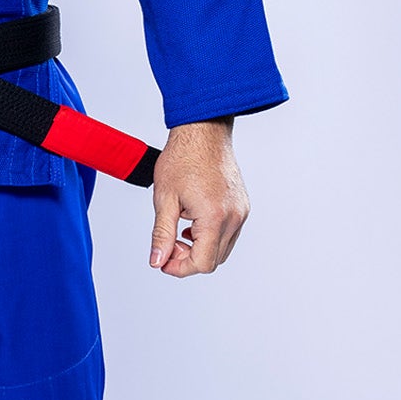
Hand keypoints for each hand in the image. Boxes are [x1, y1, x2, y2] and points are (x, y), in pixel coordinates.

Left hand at [148, 118, 247, 277]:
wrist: (203, 132)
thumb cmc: (183, 158)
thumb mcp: (164, 199)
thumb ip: (162, 234)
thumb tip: (157, 261)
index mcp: (215, 217)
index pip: (202, 263)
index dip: (180, 268)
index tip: (163, 260)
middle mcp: (234, 217)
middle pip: (214, 260)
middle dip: (189, 259)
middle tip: (169, 244)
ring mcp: (241, 211)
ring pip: (223, 249)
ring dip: (200, 248)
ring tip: (180, 228)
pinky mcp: (242, 206)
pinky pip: (229, 234)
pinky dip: (211, 236)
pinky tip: (193, 222)